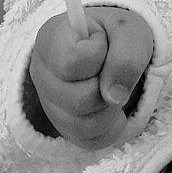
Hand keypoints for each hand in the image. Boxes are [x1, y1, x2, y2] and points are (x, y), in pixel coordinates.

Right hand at [25, 5, 155, 148]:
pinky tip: (111, 106)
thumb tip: (114, 97)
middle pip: (78, 100)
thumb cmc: (117, 34)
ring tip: (111, 87)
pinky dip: (111, 127)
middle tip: (109, 69)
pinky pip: (90, 141)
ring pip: (83, 126)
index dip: (98, 55)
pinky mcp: (63, 127)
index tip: (102, 42)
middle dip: (106, 87)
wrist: (117, 47)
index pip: (72, 62)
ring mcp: (49, 104)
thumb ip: (126, 57)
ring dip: (110, 109)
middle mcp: (41, 73)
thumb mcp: (130, 31)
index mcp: (51, 39)